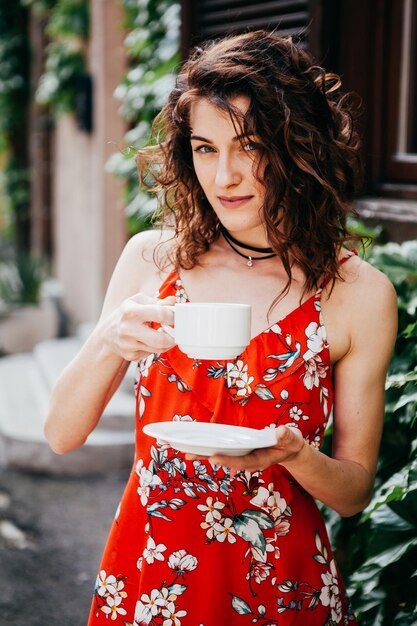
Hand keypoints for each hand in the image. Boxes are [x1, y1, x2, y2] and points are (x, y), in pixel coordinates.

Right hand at [100, 293, 175, 361]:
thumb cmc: (126, 313)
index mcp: (131, 311)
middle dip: (173, 337)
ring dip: (167, 342)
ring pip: (158, 349)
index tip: (177, 317)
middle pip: (160, 339)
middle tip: (176, 332)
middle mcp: (127, 329)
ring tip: (166, 334)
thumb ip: (158, 302)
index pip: (160, 314)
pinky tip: (151, 341)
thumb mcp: (138, 302)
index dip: (173, 316)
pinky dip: (155, 348)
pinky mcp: (130, 356)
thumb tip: (174, 301)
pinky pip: (151, 354)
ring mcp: (128, 345)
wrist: (107, 333)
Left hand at [186, 425, 304, 472]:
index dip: (228, 461)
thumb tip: (280, 432)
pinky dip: (213, 449)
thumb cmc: (291, 442)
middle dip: (208, 459)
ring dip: (206, 455)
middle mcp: (249, 460)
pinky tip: (199, 451)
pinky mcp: (241, 451)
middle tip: (188, 456)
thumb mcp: (292, 438)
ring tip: (187, 454)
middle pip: (227, 461)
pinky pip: (225, 451)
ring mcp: (244, 456)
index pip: (243, 462)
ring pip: (223, 456)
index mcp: (261, 459)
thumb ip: (287, 436)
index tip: (213, 458)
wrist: (290, 449)